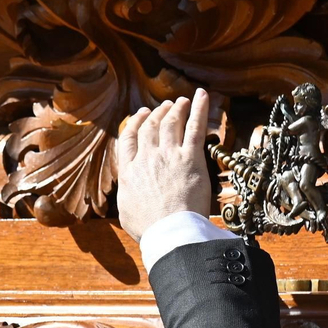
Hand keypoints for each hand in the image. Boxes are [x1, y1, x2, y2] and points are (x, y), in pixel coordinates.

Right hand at [116, 89, 213, 241]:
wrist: (170, 231)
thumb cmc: (150, 229)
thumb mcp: (126, 212)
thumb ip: (127, 195)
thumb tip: (128, 190)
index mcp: (129, 171)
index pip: (129, 139)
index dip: (135, 124)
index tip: (141, 116)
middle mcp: (147, 158)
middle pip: (151, 127)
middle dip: (157, 114)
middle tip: (164, 106)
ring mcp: (169, 155)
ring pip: (171, 123)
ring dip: (176, 109)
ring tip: (181, 101)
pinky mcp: (191, 158)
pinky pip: (195, 126)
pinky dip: (199, 108)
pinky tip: (202, 95)